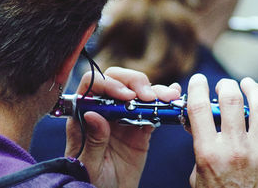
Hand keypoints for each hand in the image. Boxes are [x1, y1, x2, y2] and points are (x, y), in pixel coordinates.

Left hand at [65, 67, 180, 187]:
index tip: (126, 96)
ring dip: (154, 89)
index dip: (109, 84)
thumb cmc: (90, 181)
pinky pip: (152, 109)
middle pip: (117, 80)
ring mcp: (123, 116)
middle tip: (149, 96)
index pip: (92, 85)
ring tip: (168, 97)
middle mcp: (103, 110)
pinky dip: (164, 101)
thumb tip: (93, 113)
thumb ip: (92, 140)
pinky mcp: (140, 127)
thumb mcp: (88, 165)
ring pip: (137, 91)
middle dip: (135, 82)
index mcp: (84, 115)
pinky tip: (173, 96)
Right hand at [187, 74, 257, 187]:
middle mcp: (235, 149)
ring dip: (253, 89)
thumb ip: (200, 149)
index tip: (198, 80)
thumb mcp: (200, 177)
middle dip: (226, 86)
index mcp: (209, 153)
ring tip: (248, 84)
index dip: (197, 88)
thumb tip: (198, 124)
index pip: (200, 109)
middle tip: (225, 85)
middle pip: (232, 101)